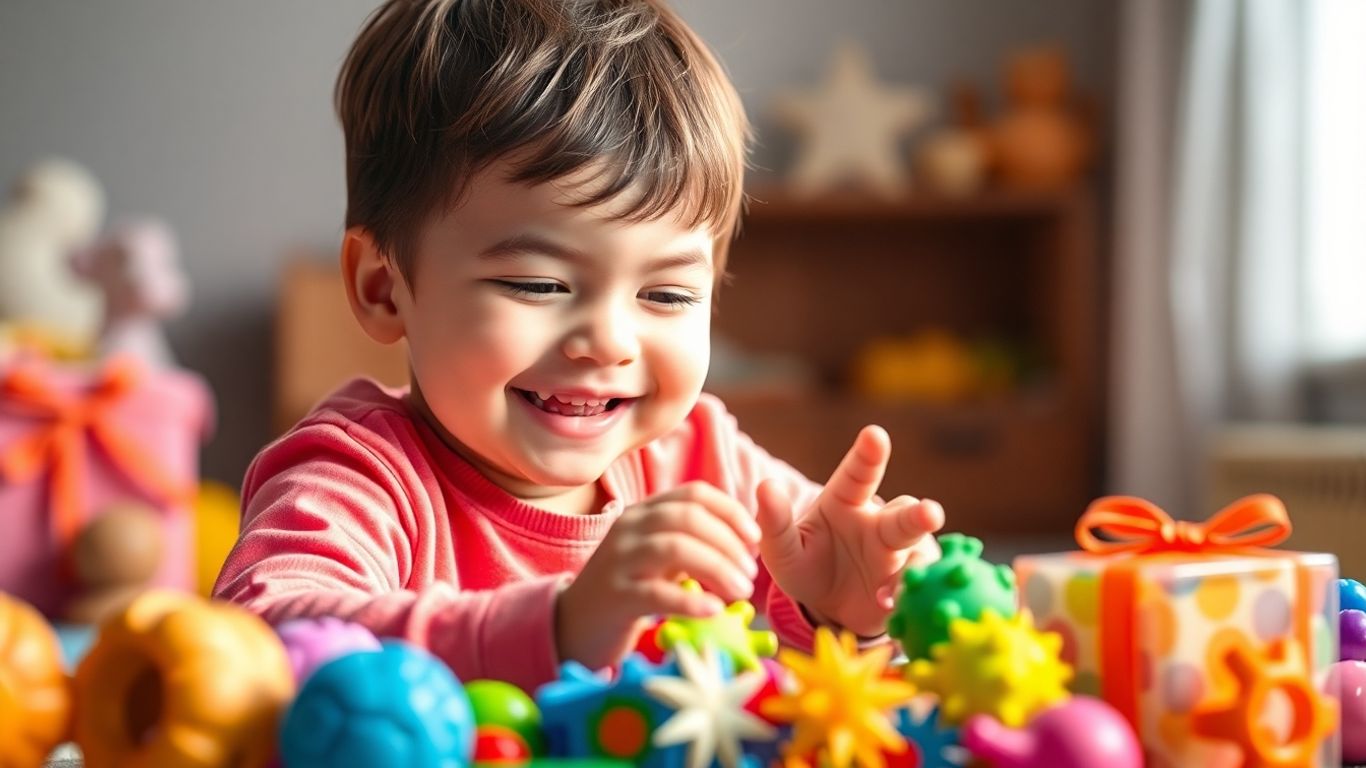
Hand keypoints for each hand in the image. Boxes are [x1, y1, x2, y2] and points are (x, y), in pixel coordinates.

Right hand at [556, 481, 760, 669]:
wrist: (573, 625)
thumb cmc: (627, 589)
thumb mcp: (658, 557)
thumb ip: (692, 541)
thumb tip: (745, 540)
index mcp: (644, 513)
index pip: (693, 494)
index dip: (731, 511)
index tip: (755, 539)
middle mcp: (629, 528)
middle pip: (687, 517)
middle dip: (728, 541)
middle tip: (750, 573)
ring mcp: (618, 561)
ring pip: (674, 548)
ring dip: (717, 567)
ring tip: (740, 591)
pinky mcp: (614, 597)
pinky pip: (656, 593)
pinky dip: (690, 600)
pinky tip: (713, 611)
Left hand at [757, 425, 942, 636]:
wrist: (827, 608)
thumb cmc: (806, 565)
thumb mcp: (782, 550)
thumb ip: (774, 522)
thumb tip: (765, 487)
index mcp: (846, 502)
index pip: (858, 474)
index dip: (868, 454)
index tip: (875, 435)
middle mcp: (879, 522)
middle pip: (903, 512)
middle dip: (919, 514)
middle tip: (930, 514)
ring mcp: (899, 553)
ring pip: (918, 548)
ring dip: (920, 561)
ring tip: (913, 573)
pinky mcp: (910, 582)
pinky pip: (916, 584)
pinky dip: (905, 595)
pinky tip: (888, 604)